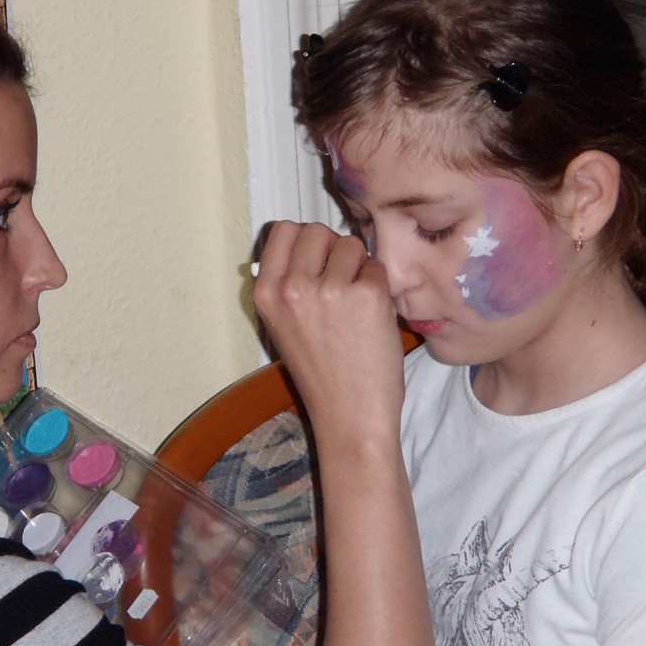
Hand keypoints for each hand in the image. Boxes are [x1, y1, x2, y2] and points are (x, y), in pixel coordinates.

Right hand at [252, 221, 404, 445]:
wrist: (349, 415)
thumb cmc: (321, 375)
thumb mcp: (282, 327)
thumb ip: (286, 284)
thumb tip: (305, 244)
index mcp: (266, 294)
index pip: (282, 230)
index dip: (304, 240)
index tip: (315, 259)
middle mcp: (291, 288)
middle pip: (316, 230)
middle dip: (332, 248)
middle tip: (339, 283)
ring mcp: (329, 290)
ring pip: (350, 243)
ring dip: (358, 266)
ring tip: (356, 303)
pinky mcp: (366, 295)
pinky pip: (376, 266)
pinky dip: (379, 285)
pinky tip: (372, 316)